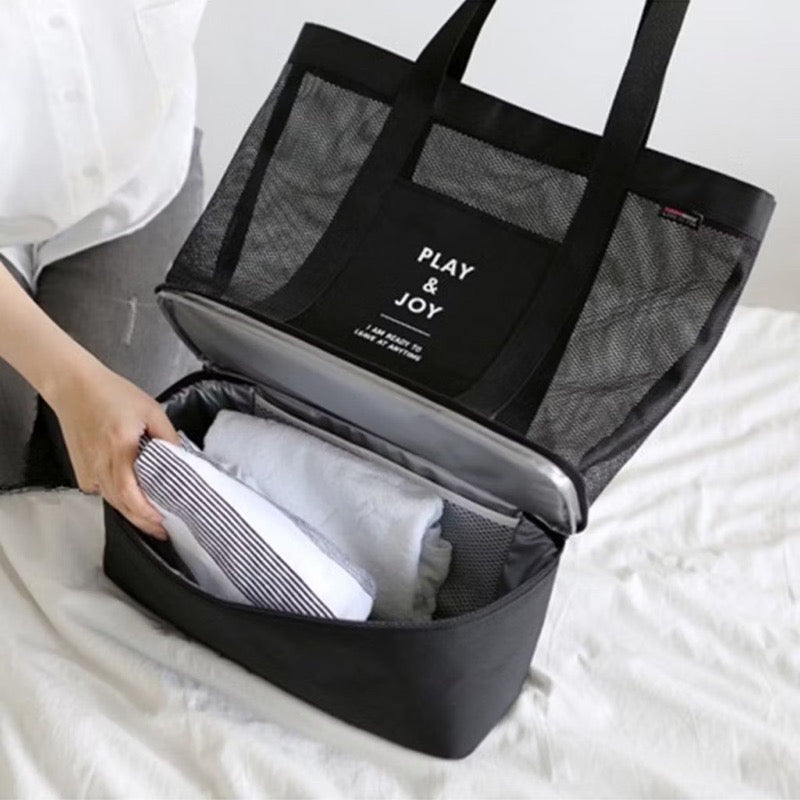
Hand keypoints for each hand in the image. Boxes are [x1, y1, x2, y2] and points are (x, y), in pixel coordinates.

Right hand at [49, 359, 177, 538]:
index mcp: (120, 448)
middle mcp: (100, 463)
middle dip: (143, 521)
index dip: (146, 514)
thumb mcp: (150, 410)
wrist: (75, 387)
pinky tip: (130, 498)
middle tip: (163, 530)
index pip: (131, 493)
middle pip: (121, 504)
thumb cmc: (112, 394)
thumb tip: (182, 458)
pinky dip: (116, 498)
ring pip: (111, 500)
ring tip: (151, 520)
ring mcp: (87, 468)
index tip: (164, 522)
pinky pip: (100, 491)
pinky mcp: (80, 469)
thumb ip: (168, 435)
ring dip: (130, 512)